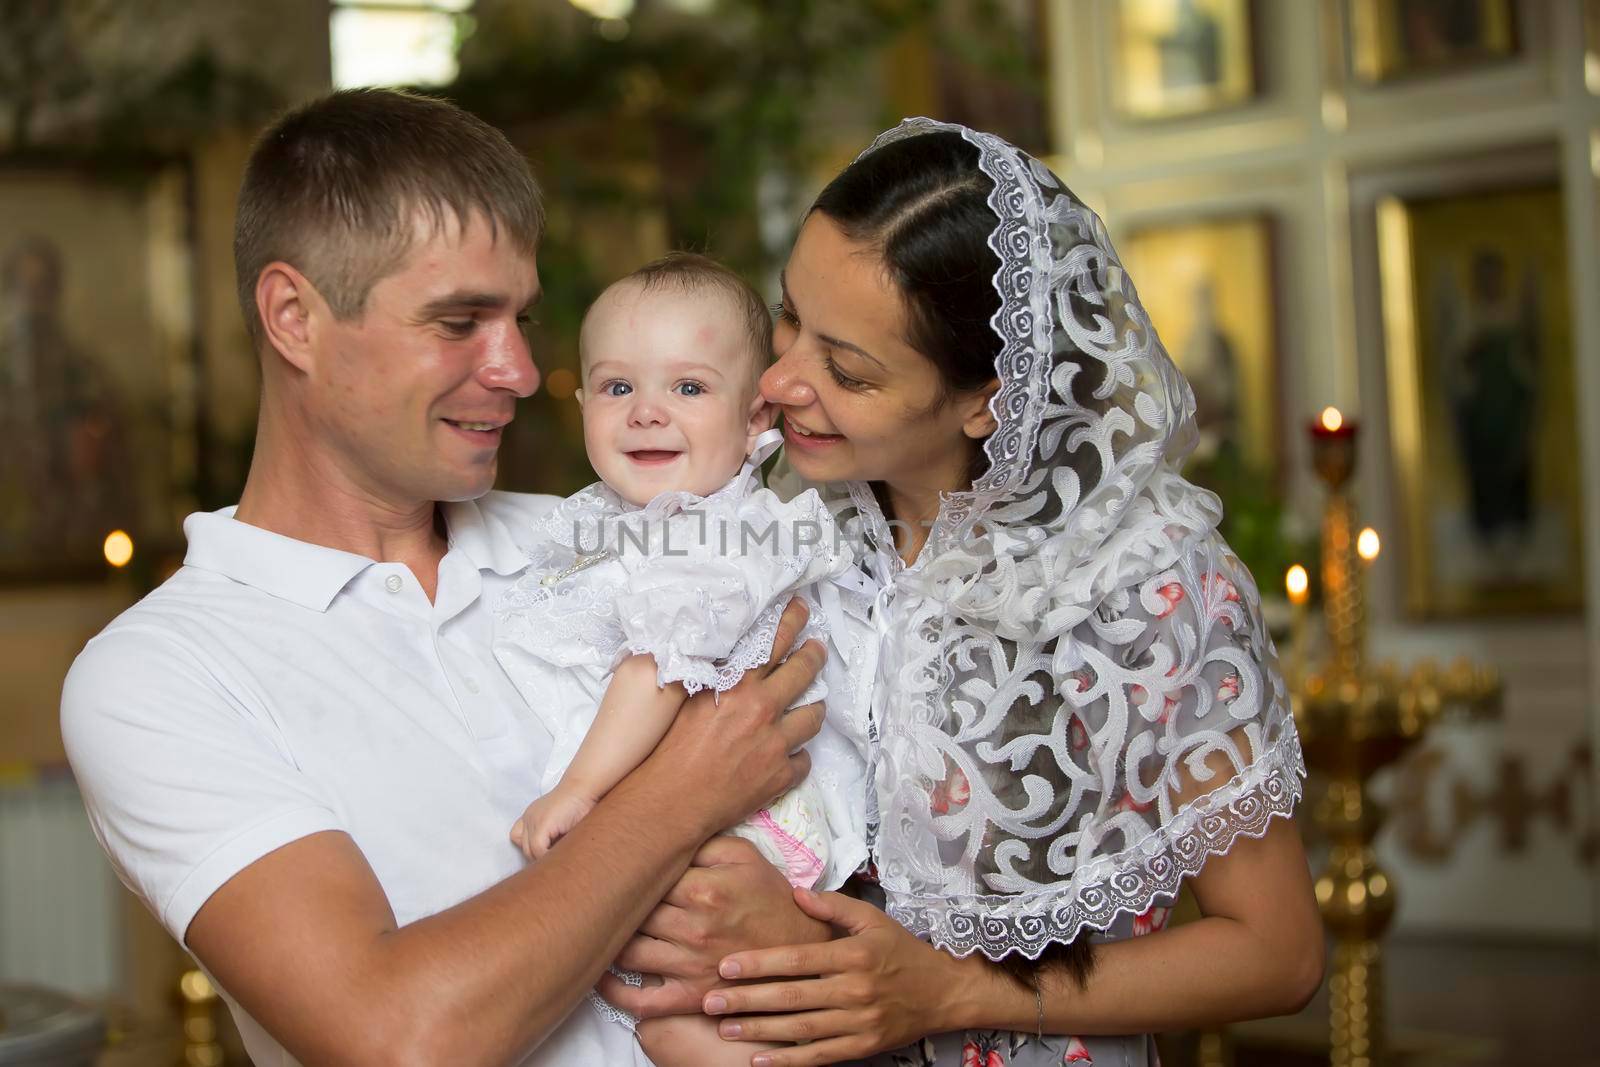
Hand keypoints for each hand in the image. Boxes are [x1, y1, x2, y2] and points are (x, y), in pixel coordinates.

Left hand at [510, 789, 594, 860]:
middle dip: (540, 858)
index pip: (519, 839)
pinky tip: (561, 856)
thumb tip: (554, 856)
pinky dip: (548, 857)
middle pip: (525, 849)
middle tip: (556, 863)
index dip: (533, 851)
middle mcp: (529, 818)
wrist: (585, 787)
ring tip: (559, 862)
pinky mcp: (542, 824)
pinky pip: (538, 850)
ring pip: (530, 852)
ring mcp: (533, 820)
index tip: (549, 855)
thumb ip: (555, 835)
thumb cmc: (580, 803)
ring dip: (544, 859)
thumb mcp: (563, 820)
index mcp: (532, 816)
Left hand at [597, 836, 830, 1017]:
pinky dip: (613, 992)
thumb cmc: (768, 898)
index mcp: (704, 891)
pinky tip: (602, 976)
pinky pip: (640, 1002)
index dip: (627, 868)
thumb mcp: (745, 856)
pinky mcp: (689, 997)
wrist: (799, 948)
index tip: (613, 862)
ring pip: (627, 953)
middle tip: (599, 891)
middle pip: (631, 913)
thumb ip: (704, 842)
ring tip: (600, 925)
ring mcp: (689, 967)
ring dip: (610, 940)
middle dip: (614, 901)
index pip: (645, 877)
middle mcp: (693, 929)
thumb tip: (662, 833)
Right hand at [640, 598, 825, 836]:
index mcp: (739, 687)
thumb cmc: (671, 749)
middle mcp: (763, 710)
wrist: (672, 800)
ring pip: (814, 717)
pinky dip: (796, 756)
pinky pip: (803, 760)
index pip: (774, 643)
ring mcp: (776, 744)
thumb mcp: (690, 701)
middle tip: (817, 649)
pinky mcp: (781, 776)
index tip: (802, 610)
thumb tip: (728, 659)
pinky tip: (788, 754)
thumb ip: (717, 679)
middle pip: (804, 672)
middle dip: (814, 656)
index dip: (792, 622)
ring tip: (811, 704)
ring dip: (813, 708)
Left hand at [700, 887, 969, 1065]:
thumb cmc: (901, 950)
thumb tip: (795, 891)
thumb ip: (833, 905)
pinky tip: (760, 1060)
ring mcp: (859, 1021)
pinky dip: (789, 1061)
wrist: (944, 991)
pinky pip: (820, 1055)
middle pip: (793, 996)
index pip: (797, 959)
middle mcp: (855, 989)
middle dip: (748, 1000)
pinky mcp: (863, 1046)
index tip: (725, 967)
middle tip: (710, 1001)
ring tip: (725, 1029)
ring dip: (760, 1031)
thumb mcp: (873, 919)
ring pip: (801, 1029)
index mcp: (853, 954)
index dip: (759, 964)